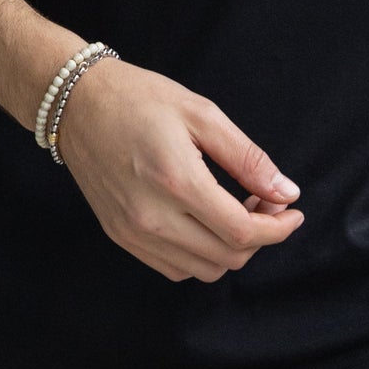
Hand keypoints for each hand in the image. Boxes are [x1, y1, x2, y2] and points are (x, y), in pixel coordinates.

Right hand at [54, 57, 303, 282]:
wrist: (77, 103)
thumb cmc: (140, 98)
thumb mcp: (202, 113)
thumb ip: (247, 157)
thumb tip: (285, 191)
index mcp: (177, 181)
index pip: (242, 232)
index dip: (278, 228)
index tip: (292, 210)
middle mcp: (152, 217)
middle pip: (227, 258)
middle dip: (259, 236)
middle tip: (264, 200)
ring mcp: (133, 232)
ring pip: (203, 270)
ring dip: (230, 248)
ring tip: (235, 210)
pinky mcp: (120, 236)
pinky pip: (174, 268)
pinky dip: (200, 255)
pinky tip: (204, 222)